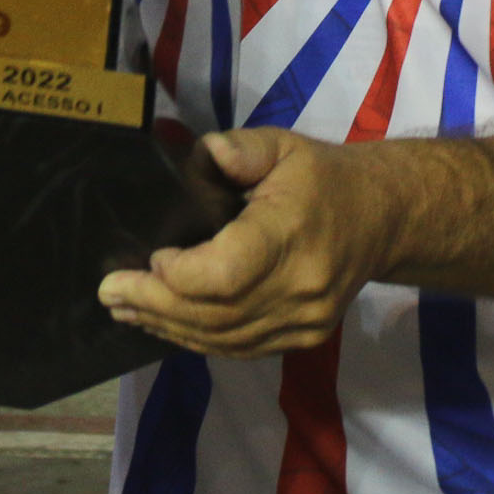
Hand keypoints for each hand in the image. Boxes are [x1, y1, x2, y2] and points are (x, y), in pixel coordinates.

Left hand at [97, 129, 393, 356]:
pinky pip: (240, 348)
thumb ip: (242, 148)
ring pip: (224, 340)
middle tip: (110, 292)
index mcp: (293, 234)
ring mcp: (305, 320)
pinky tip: (166, 324)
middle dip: (156, 305)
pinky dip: (198, 339)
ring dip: (168, 327)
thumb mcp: (284, 146)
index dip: (181, 276)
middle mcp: (301, 287)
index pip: (227, 274)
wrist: (383, 218)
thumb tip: (205, 153)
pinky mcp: (303, 337)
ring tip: (126, 310)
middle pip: (216, 314)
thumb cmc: (324, 177)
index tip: (154, 256)